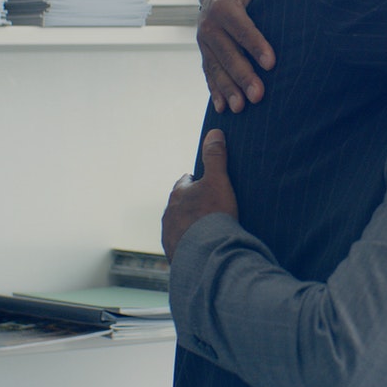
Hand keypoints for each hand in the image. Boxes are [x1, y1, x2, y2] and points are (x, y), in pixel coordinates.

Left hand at [162, 129, 238, 260]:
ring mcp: (169, 235)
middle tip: (209, 207)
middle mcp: (169, 213)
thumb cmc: (213, 214)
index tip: (207, 184)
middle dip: (192, 204)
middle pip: (180, 204)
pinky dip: (190, 244)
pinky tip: (202, 247)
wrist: (207, 253)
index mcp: (178, 193)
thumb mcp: (218, 181)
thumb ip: (215, 157)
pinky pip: (182, 245)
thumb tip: (213, 132)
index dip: (197, 181)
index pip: (185, 181)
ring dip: (189, 225)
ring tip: (207, 230)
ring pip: (179, 225)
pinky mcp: (173, 253)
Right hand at [197, 0, 290, 113]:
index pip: (241, 27)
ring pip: (216, 68)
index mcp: (223, 5)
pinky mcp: (204, 52)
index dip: (255, 45)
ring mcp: (204, 41)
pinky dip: (215, 91)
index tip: (271, 63)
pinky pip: (209, 73)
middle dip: (243, 75)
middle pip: (228, 53)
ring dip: (228, 89)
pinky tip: (223, 108)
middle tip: (258, 95)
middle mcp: (209, 25)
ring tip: (241, 108)